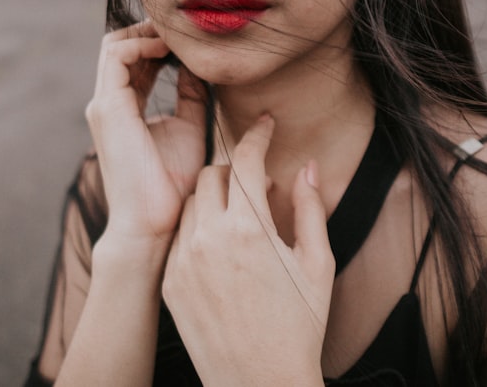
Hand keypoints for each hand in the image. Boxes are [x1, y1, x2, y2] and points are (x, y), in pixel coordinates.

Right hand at [86, 21, 207, 249]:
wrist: (152, 221)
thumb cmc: (172, 185)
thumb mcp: (189, 128)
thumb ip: (190, 96)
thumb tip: (199, 67)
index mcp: (124, 108)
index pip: (134, 60)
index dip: (159, 42)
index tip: (191, 39)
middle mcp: (108, 103)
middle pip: (120, 46)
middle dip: (152, 31)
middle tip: (186, 29)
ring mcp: (104, 105)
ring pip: (114, 46)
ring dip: (148, 32)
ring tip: (180, 36)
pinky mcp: (108, 108)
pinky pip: (118, 57)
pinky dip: (143, 43)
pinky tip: (172, 50)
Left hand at [162, 116, 334, 384]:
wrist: (259, 383)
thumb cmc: (298, 326)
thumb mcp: (316, 265)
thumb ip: (310, 209)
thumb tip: (308, 167)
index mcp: (250, 229)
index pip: (246, 160)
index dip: (257, 136)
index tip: (266, 126)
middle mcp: (210, 238)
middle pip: (212, 173)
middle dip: (236, 169)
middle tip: (258, 182)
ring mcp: (184, 261)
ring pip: (191, 202)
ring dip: (215, 197)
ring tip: (241, 216)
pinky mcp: (170, 282)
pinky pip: (179, 236)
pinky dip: (198, 227)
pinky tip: (221, 245)